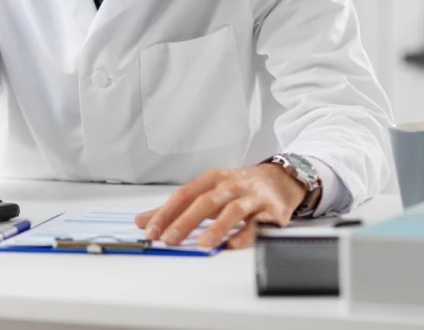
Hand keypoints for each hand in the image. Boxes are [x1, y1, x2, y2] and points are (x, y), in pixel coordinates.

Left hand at [134, 164, 307, 249]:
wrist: (280, 179)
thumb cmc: (237, 187)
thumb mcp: (206, 191)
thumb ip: (175, 208)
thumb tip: (143, 220)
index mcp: (211, 180)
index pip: (183, 195)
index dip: (166, 212)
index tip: (151, 230)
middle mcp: (229, 186)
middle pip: (204, 202)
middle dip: (185, 221)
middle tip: (169, 239)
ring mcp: (250, 197)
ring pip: (232, 211)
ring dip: (217, 227)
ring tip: (202, 244)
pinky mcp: (269, 210)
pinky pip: (257, 223)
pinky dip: (245, 234)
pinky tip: (234, 244)